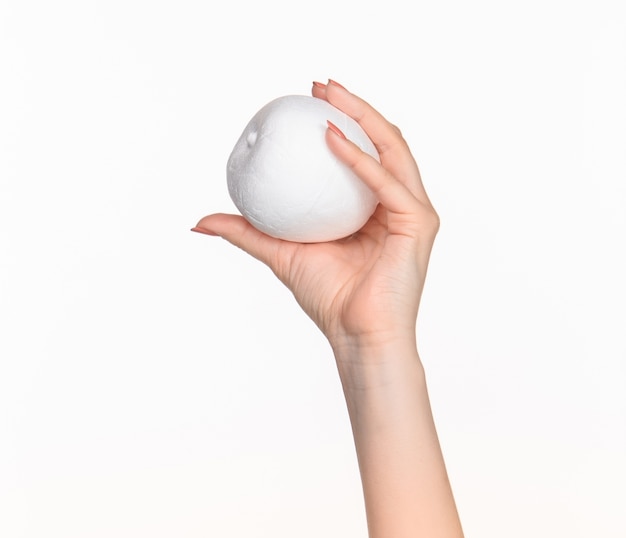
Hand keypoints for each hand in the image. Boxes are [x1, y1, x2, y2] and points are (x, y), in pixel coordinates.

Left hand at [193, 80, 438, 348]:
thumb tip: (201, 221)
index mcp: (372, 208)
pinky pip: (387, 182)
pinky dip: (361, 160)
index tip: (306, 102)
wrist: (356, 335)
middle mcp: (396, 203)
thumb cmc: (329, 298)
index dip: (338, 122)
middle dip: (352, 107)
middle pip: (380, 142)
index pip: (362, 154)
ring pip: (392, 149)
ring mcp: (411, 211)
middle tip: (319, 85)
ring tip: (331, 94)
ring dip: (362, 116)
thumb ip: (247, 232)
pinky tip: (331, 138)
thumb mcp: (281, 253)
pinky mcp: (418, 223)